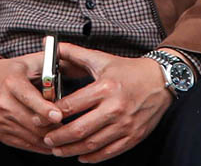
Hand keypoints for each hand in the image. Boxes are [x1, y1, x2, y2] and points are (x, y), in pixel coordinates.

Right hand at [0, 54, 62, 153]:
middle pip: (32, 122)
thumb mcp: (30, 61)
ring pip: (31, 136)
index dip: (44, 109)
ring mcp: (0, 120)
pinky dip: (41, 145)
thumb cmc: (11, 71)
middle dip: (54, 127)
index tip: (59, 115)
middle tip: (72, 128)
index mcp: (12, 82)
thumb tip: (77, 65)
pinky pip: (25, 145)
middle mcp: (3, 102)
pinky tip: (52, 141)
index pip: (29, 97)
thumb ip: (52, 64)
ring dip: (50, 138)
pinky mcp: (0, 133)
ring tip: (65, 135)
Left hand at [43, 43, 172, 162]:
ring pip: (93, 144)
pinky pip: (110, 152)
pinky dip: (93, 157)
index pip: (72, 105)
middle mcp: (115, 108)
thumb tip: (52, 45)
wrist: (161, 80)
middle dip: (59, 137)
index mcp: (104, 88)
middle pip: (80, 129)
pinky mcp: (134, 136)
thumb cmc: (128, 70)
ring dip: (72, 150)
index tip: (39, 118)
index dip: (52, 114)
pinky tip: (81, 156)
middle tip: (46, 140)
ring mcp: (125, 125)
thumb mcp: (101, 59)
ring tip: (58, 151)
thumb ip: (74, 54)